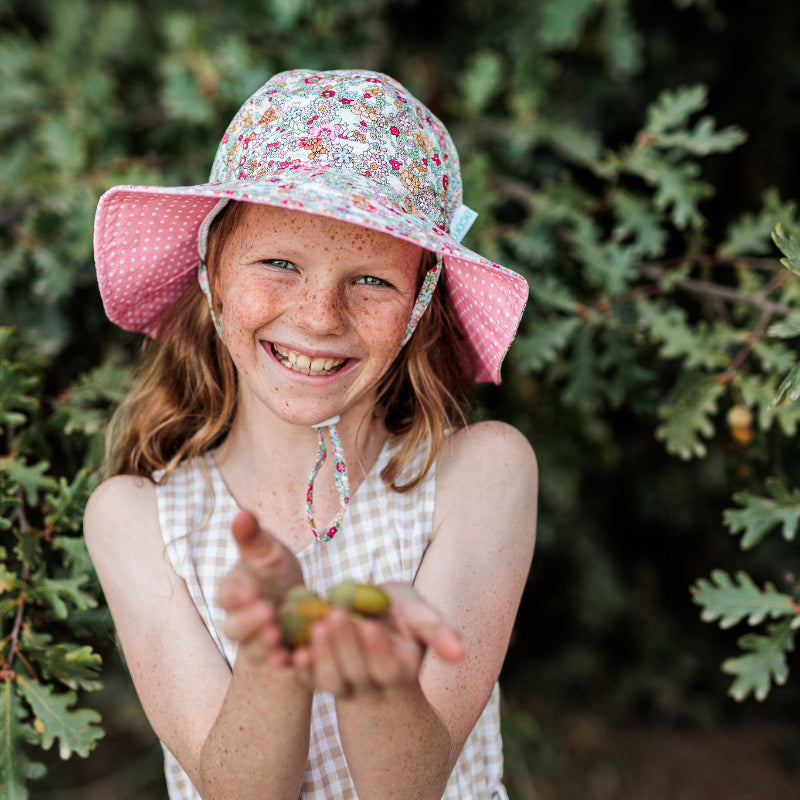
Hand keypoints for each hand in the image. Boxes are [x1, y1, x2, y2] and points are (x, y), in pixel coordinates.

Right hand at [217, 510, 304, 665]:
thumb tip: (241, 512)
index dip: (237, 595)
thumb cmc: (275, 574)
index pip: (228, 595)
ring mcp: (259, 644)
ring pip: (256, 650)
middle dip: (251, 622)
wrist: (296, 604)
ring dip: (266, 647)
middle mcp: (240, 623)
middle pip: (237, 628)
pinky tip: (305, 657)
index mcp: (234, 592)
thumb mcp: (268, 552)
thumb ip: (253, 537)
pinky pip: (284, 666)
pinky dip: (293, 664)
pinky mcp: (282, 659)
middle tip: (267, 614)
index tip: (251, 590)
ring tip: (280, 640)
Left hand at [291, 582, 463, 699]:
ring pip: (333, 679)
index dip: (379, 650)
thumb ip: (439, 633)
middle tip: (334, 616)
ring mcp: (347, 683)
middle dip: (345, 645)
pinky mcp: (324, 678)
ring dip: (321, 658)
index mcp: (403, 670)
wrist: (373, 622)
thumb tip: (460, 654)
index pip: (392, 668)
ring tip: (313, 631)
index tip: (369, 627)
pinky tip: (290, 653)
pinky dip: (301, 668)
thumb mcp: (421, 616)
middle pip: (359, 671)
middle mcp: (375, 682)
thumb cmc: (401, 614)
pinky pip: (311, 678)